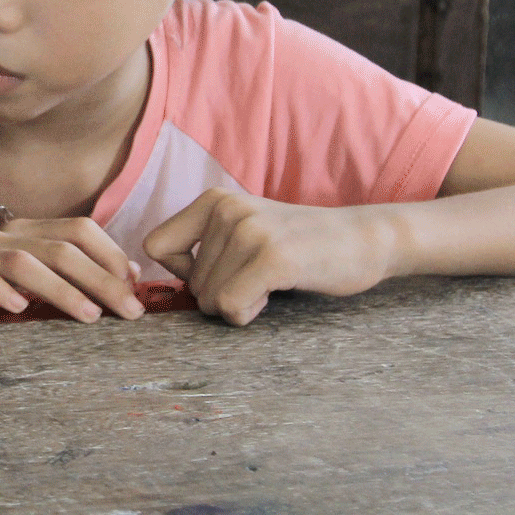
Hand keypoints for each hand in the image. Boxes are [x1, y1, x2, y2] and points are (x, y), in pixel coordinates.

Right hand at [0, 217, 144, 321]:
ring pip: (20, 261)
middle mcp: (0, 236)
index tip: (135, 286)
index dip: (111, 254)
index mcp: (27, 233)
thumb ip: (76, 279)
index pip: (79, 229)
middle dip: (100, 279)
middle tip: (129, 311)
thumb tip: (132, 276)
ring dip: (60, 289)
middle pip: (59, 247)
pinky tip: (19, 309)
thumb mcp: (37, 290)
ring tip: (89, 316)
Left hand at [143, 188, 396, 325]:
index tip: (221, 272)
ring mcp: (249, 232)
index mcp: (212, 201)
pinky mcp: (273, 258)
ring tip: (273, 282)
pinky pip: (229, 306)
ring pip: (209, 299)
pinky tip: (274, 295)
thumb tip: (150, 286)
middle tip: (262, 278)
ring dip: (240, 304)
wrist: (365, 240)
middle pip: (189, 283)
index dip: (182, 272)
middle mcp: (226, 210)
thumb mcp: (243, 232)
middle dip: (221, 294)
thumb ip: (203, 250)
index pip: (156, 247)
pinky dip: (248, 314)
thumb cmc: (300, 246)